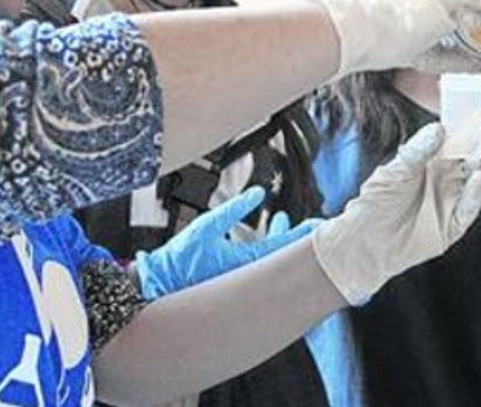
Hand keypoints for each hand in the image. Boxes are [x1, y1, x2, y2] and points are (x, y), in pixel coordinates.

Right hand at [135, 186, 319, 299]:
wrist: (159, 287)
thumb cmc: (178, 262)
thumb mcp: (205, 228)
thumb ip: (233, 210)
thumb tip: (257, 193)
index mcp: (246, 262)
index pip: (285, 247)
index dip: (304, 235)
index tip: (321, 225)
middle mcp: (248, 273)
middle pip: (283, 253)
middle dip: (298, 238)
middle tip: (315, 226)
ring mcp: (241, 277)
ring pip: (269, 257)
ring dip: (279, 237)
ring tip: (283, 220)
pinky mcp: (232, 277)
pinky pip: (257, 261)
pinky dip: (265, 245)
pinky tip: (263, 232)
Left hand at [311, 110, 480, 304]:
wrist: (365, 240)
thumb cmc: (377, 200)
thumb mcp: (395, 170)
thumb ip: (418, 151)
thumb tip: (439, 129)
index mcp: (436, 162)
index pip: (463, 141)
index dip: (477, 127)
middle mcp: (449, 180)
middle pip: (477, 160)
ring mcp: (453, 202)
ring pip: (480, 183)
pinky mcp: (453, 226)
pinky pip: (469, 208)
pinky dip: (476, 193)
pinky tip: (479, 177)